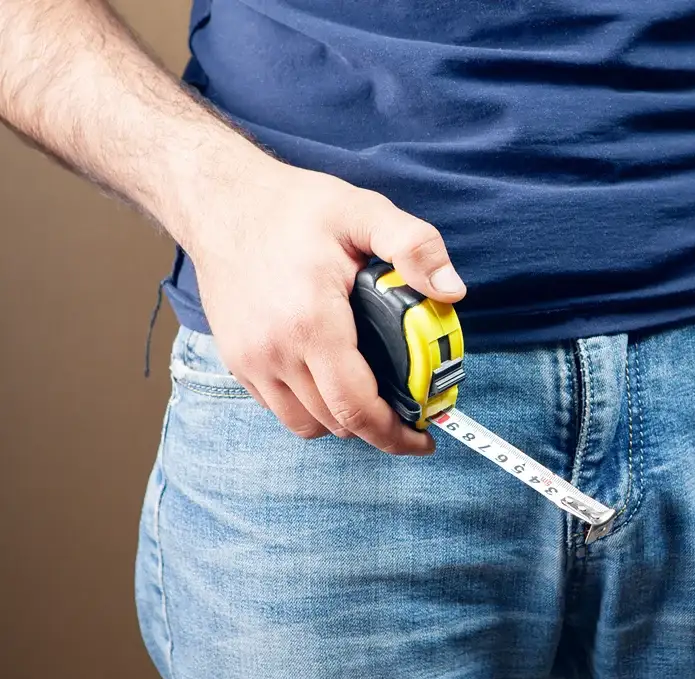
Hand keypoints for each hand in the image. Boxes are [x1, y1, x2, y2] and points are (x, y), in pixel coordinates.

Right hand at [180, 156, 466, 453]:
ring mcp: (250, 360)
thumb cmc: (291, 207)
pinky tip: (333, 382)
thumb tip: (452, 290)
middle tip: (409, 413)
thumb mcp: (363, 210)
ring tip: (372, 400)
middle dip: (379, 428)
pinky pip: (278, 408)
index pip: (357, 407)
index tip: (425, 439)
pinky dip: (310, 408)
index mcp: (311, 323)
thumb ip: (414, 247)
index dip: (396, 434)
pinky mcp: (236, 361)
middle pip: (337, 422)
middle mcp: (274, 351)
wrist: (220, 201)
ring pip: (305, 424)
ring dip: (343, 421)